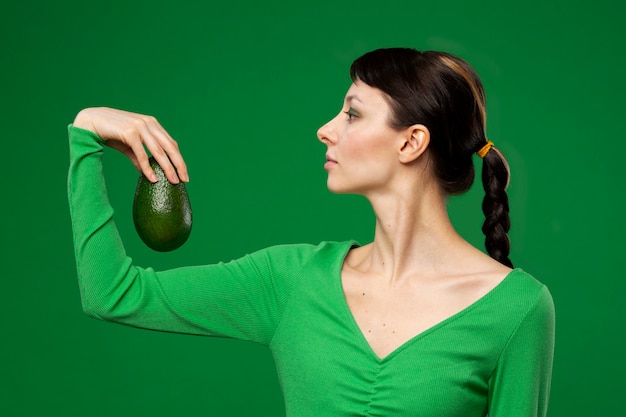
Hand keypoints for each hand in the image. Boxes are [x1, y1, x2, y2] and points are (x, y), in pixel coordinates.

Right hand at [73, 107, 187, 183]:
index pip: (171, 144)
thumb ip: (140, 157)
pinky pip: (142, 154)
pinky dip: (148, 167)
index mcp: (152, 124)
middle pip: (170, 147)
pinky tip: (153, 178)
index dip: (179, 159)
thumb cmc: (111, 133)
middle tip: (184, 180)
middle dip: (179, 165)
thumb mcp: (129, 146)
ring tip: (173, 181)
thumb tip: (150, 175)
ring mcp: (140, 126)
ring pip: (159, 151)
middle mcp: (149, 123)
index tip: (184, 174)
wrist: (90, 121)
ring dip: (167, 168)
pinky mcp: (130, 132)